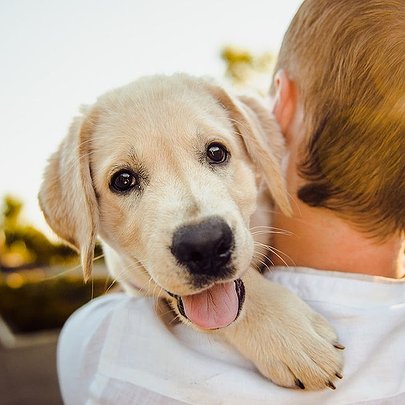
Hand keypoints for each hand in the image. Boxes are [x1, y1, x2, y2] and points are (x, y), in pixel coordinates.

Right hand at [221, 269, 343, 389]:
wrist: (239, 299)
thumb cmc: (270, 298)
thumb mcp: (300, 305)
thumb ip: (319, 325)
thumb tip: (336, 344)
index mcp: (306, 328)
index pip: (332, 356)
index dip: (336, 360)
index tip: (332, 357)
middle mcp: (295, 345)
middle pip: (322, 372)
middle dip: (327, 373)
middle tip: (325, 369)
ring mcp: (279, 356)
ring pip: (306, 381)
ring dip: (312, 380)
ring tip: (310, 373)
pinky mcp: (264, 362)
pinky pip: (284, 381)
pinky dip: (292, 380)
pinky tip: (292, 374)